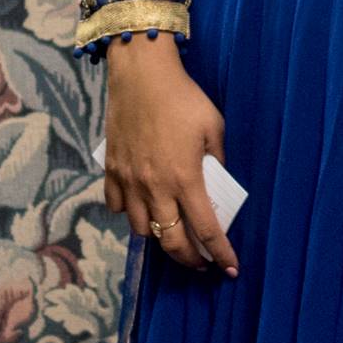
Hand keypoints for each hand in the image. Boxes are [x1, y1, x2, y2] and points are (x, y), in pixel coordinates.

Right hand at [103, 34, 236, 272]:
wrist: (141, 74)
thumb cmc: (182, 97)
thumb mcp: (213, 127)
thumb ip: (217, 159)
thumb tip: (217, 181)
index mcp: (185, 179)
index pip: (206, 230)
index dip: (221, 254)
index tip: (231, 268)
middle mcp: (155, 187)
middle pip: (172, 242)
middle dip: (190, 259)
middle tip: (201, 262)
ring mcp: (129, 181)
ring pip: (142, 230)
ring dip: (160, 237)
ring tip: (172, 233)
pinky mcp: (112, 170)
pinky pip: (117, 207)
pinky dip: (130, 214)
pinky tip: (142, 209)